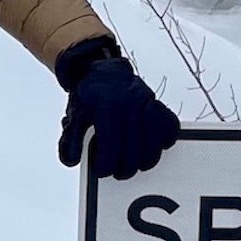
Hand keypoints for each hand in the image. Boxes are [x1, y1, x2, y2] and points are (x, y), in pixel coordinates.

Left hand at [55, 37, 180, 177]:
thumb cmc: (90, 93)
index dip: (105, 165)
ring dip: (144, 161)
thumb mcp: (74, 114)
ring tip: (133, 163)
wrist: (104, 70)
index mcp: (106, 105)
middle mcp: (130, 103)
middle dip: (124, 169)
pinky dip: (163, 140)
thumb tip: (71, 159)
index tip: (101, 170)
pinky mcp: (158, 103)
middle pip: (134, 151)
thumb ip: (70, 139)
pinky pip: (169, 126)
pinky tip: (151, 146)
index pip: (110, 147)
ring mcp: (147, 103)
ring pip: (153, 144)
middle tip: (116, 171)